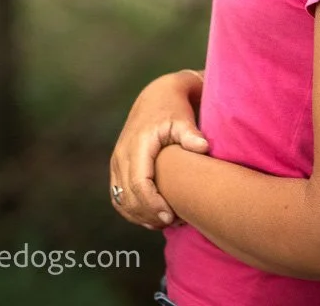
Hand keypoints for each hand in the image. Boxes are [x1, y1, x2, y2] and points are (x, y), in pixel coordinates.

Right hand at [109, 69, 209, 229]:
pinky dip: (131, 210)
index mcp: (137, 144)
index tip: (170, 216)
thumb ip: (191, 134)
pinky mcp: (117, 166)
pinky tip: (151, 218)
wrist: (157, 97)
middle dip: (149, 214)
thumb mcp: (183, 118)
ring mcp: (117, 161)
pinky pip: (117, 196)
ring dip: (140, 215)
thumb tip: (203, 147)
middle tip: (174, 222)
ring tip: (165, 221)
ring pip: (120, 199)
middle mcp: (122, 154)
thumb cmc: (173, 109)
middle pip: (128, 196)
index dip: (152, 204)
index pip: (139, 182)